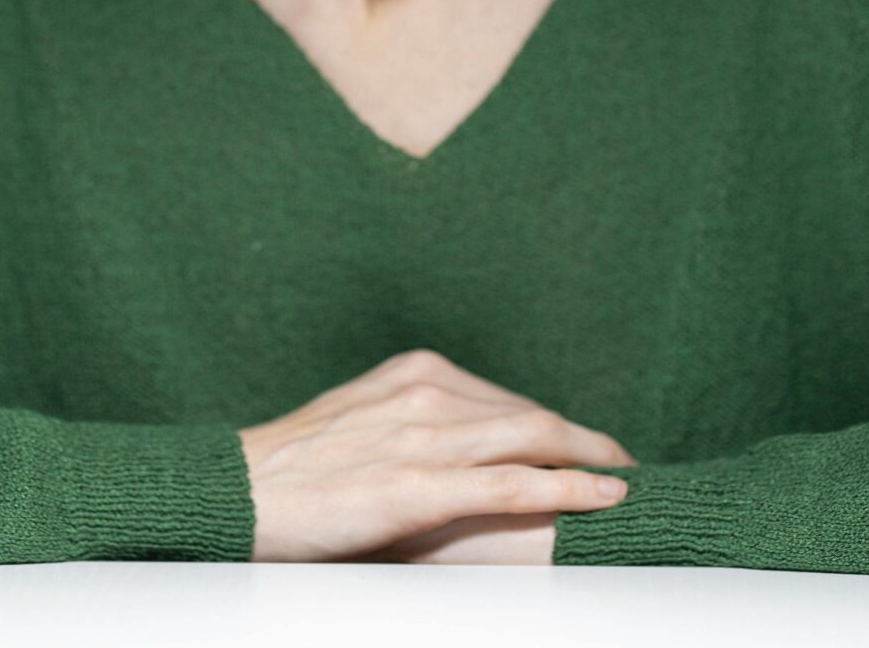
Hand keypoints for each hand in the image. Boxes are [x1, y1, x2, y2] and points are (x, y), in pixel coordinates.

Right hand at [235, 347, 636, 562]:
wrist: (238, 491)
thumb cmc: (293, 468)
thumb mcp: (362, 421)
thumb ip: (413, 422)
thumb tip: (456, 442)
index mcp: (416, 372)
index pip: (507, 399)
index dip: (556, 428)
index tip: (587, 448)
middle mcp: (428, 392)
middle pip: (532, 415)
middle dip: (588, 441)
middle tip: (625, 466)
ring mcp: (425, 437)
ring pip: (534, 441)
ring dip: (593, 462)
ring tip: (630, 483)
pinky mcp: (417, 486)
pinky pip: (512, 484)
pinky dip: (568, 488)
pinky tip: (606, 497)